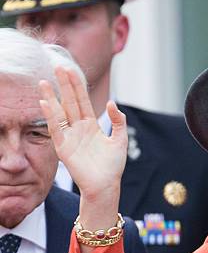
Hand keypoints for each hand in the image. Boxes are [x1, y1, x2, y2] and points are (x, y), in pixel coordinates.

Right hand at [39, 67, 125, 229]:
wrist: (106, 185)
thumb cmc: (113, 166)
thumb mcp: (120, 140)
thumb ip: (119, 121)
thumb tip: (112, 103)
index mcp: (91, 126)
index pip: (83, 101)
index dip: (77, 86)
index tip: (71, 70)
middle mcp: (78, 129)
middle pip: (70, 103)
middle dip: (64, 86)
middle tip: (57, 66)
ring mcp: (70, 137)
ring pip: (59, 113)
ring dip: (52, 98)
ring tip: (43, 82)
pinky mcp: (64, 148)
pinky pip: (56, 129)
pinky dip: (50, 117)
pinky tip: (45, 103)